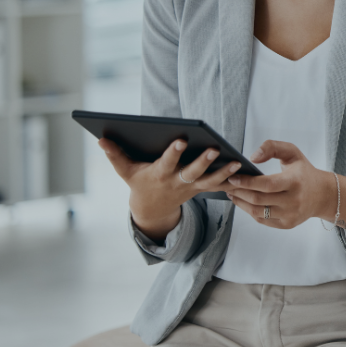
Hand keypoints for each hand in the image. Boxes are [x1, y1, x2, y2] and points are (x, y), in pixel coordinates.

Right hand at [101, 138, 241, 241]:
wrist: (152, 208)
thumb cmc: (139, 182)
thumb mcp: (125, 171)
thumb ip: (114, 155)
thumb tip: (100, 138)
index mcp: (160, 174)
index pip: (168, 162)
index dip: (174, 152)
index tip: (181, 139)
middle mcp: (177, 181)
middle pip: (193, 172)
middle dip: (203, 162)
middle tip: (214, 148)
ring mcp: (191, 187)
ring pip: (210, 181)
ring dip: (225, 173)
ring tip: (237, 162)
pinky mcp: (201, 189)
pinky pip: (219, 185)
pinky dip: (231, 180)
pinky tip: (245, 170)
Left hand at [224, 140, 345, 230]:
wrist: (322, 194)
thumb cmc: (304, 171)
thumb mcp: (292, 153)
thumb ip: (272, 147)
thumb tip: (252, 158)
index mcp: (295, 181)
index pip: (266, 184)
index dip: (247, 182)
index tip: (232, 177)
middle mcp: (293, 201)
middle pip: (258, 199)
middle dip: (239, 192)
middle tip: (227, 185)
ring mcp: (290, 215)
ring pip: (257, 212)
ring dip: (241, 203)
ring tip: (232, 194)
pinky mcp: (287, 224)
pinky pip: (263, 220)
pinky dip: (250, 211)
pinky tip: (243, 203)